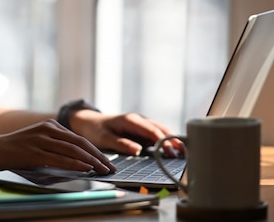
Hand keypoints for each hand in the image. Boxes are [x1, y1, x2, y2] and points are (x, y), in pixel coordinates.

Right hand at [0, 119, 115, 173]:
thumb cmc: (14, 151)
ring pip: (73, 150)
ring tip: (102, 170)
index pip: (79, 138)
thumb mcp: (37, 144)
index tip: (106, 161)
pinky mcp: (34, 152)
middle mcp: (48, 129)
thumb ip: (55, 149)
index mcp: (50, 125)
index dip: (95, 150)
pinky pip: (60, 158)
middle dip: (98, 156)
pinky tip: (85, 169)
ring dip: (91, 161)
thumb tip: (78, 163)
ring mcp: (41, 140)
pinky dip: (75, 164)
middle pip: (80, 143)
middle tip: (110, 167)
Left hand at [68, 110, 183, 156]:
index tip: (171, 151)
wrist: (89, 122)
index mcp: (130, 120)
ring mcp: (141, 124)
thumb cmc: (95, 130)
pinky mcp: (141, 130)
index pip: (151, 130)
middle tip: (185, 152)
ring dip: (172, 140)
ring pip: (161, 131)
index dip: (162, 140)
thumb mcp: (104, 138)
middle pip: (160, 129)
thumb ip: (120, 143)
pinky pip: (156, 134)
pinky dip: (166, 141)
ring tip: (184, 152)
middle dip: (173, 140)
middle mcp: (139, 120)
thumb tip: (137, 150)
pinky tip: (174, 150)